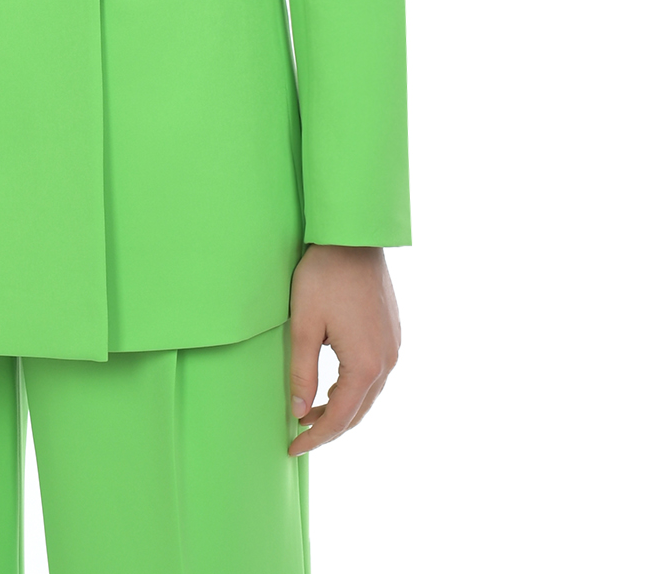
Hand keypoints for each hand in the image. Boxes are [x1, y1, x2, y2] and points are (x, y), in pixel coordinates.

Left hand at [287, 244, 399, 455]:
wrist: (353, 238)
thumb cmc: (324, 277)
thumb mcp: (304, 325)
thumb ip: (301, 373)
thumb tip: (299, 412)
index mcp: (365, 365)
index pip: (340, 417)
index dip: (316, 437)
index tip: (293, 448)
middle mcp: (387, 361)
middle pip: (359, 411)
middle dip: (329, 427)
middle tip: (299, 436)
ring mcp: (393, 347)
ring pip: (368, 394)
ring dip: (341, 408)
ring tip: (310, 413)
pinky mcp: (391, 333)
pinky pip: (374, 374)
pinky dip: (353, 388)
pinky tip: (332, 385)